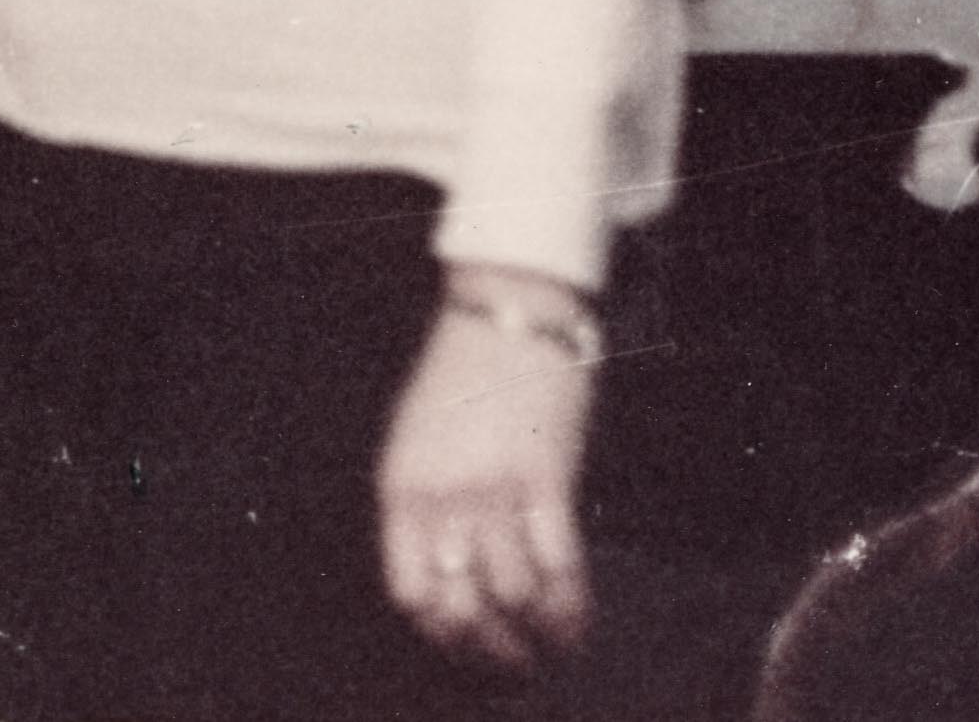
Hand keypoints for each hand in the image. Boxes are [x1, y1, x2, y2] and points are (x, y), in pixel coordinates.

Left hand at [376, 266, 596, 671]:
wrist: (508, 314)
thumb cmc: (462, 377)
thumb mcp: (416, 441)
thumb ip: (423, 505)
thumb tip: (446, 576)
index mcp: (401, 489)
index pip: (411, 594)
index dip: (444, 637)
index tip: (472, 651)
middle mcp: (441, 495)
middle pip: (462, 607)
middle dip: (494, 651)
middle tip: (519, 664)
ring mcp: (492, 486)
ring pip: (514, 595)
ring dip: (538, 635)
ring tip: (554, 645)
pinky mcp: (545, 476)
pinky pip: (559, 567)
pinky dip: (570, 608)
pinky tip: (577, 624)